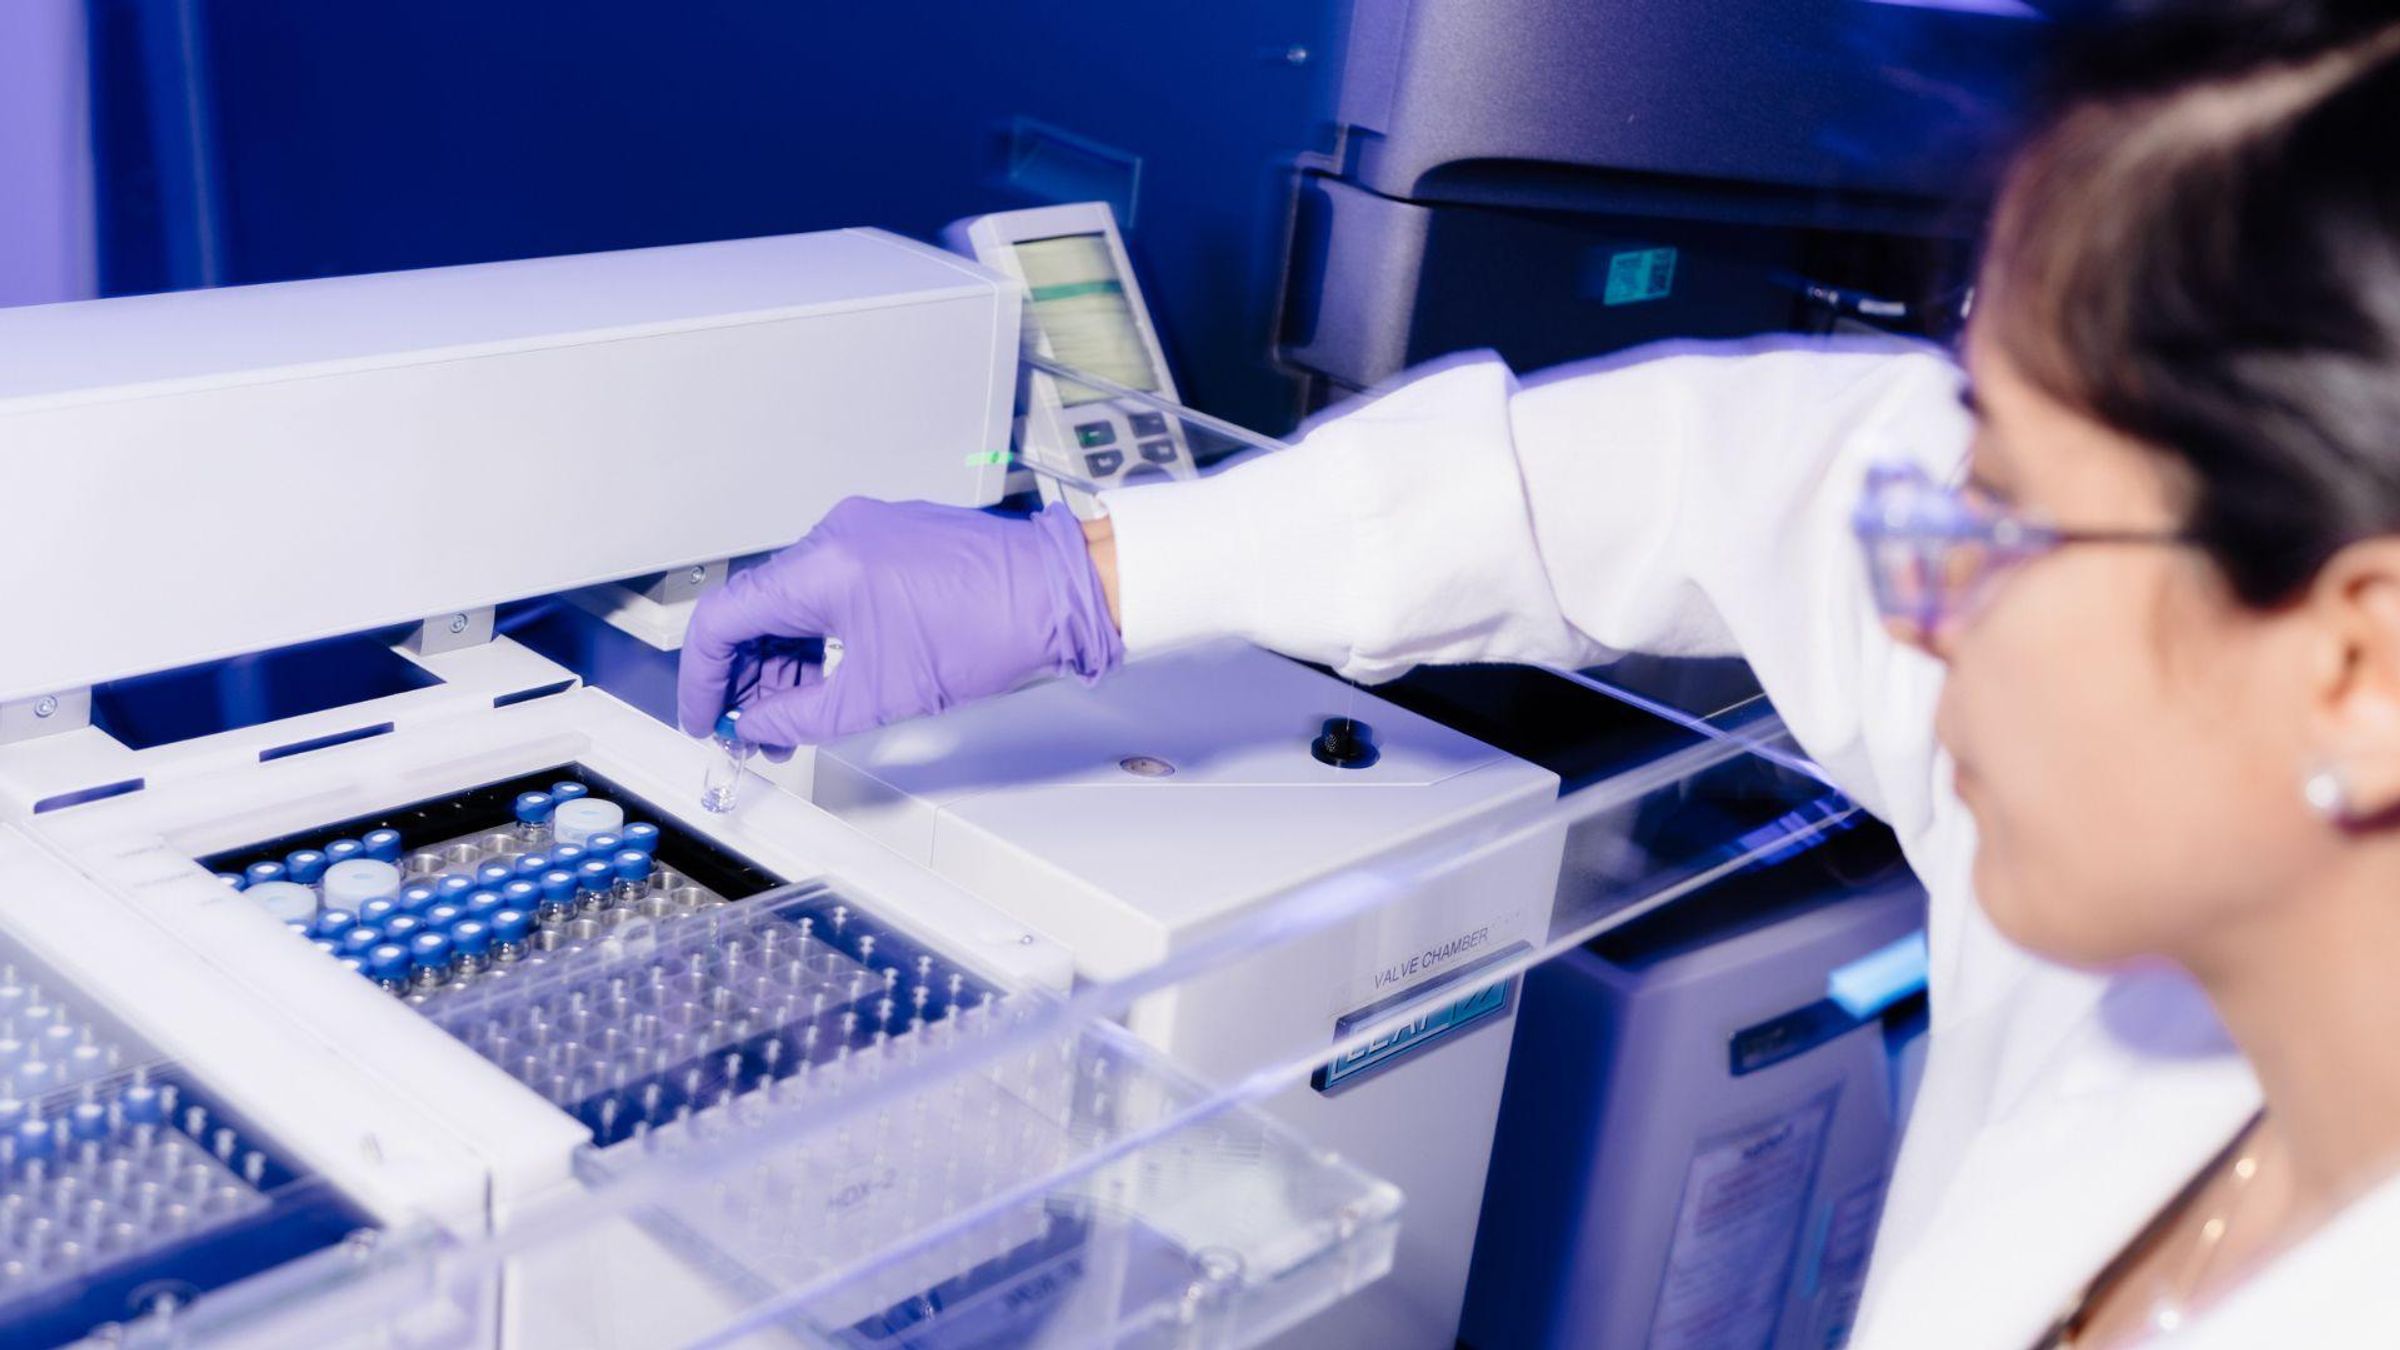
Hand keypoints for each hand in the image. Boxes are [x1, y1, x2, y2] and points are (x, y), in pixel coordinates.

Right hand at [676, 498, 1122, 747]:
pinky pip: (830, 588)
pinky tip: (826, 681)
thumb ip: (800, 717)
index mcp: (823, 565)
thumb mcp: (879, 696)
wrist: (1062, 595)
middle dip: (748, 678)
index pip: (724, 617)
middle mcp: (836, 535)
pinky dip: (819, 637)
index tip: (704, 715)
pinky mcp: (890, 540)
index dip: (703, 676)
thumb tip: (757, 726)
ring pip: (793, 601)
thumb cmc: (992, 629)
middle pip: (756, 609)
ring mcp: (864, 531)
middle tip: (755, 732)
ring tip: (794, 719)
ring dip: (785, 662)